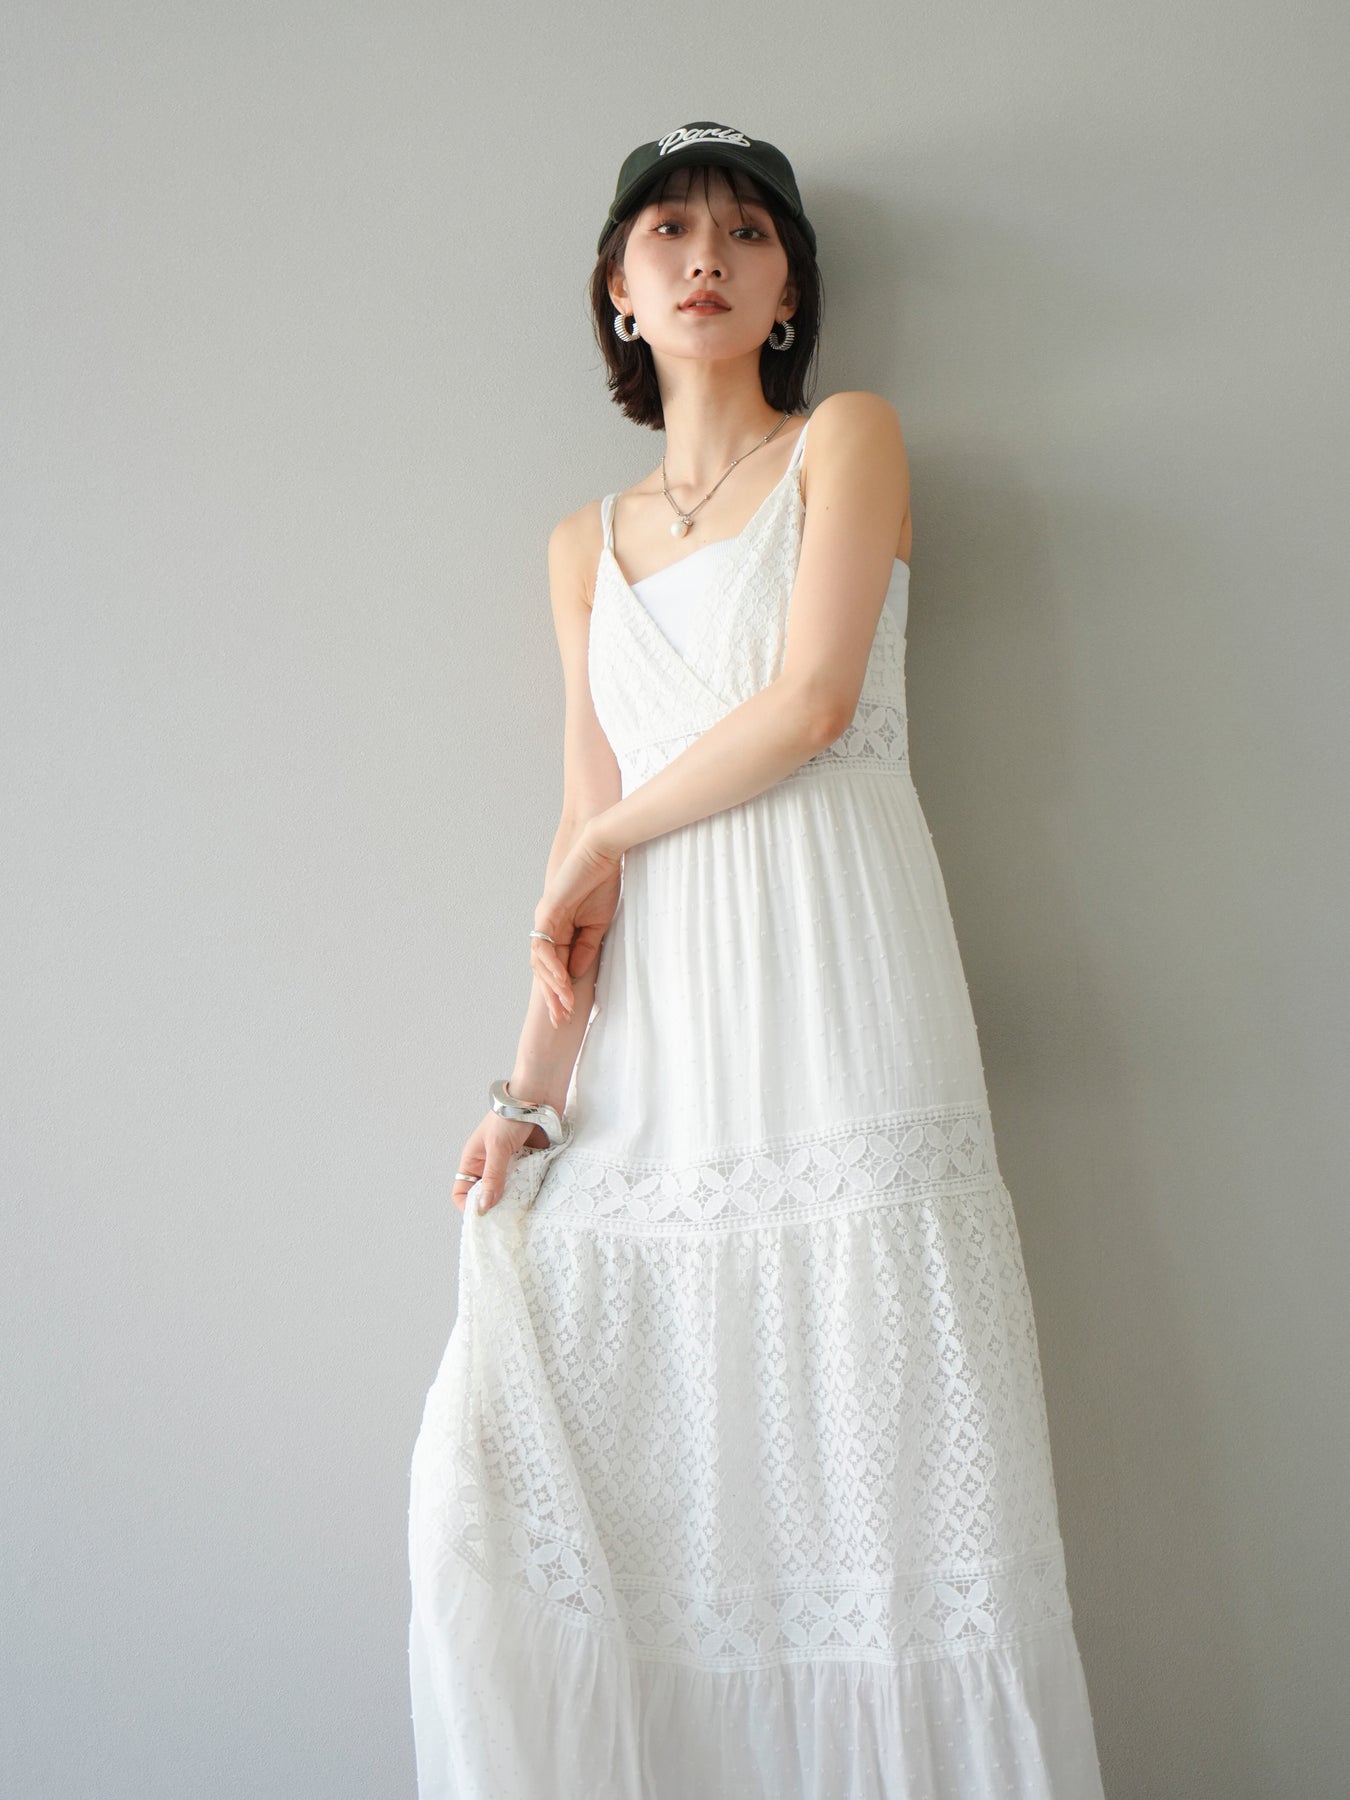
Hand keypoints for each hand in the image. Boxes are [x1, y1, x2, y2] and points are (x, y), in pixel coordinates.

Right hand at [451, 1108, 546, 1214]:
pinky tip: (535, 1196)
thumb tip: (484, 1207)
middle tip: (506, 1219)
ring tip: (522, 1210)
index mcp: (474, 1160)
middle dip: (494, 1207)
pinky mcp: (529, 1162)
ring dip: (514, 1199)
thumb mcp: (498, 1148)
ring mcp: (511, 1163)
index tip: (484, 1217)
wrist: (539, 1096)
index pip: (463, 1191)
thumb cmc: (511, 1116)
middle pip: (486, 1195)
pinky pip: (527, 1183)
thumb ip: (493, 1177)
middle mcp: (490, 1164)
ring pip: (508, 1191)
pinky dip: (530, 1190)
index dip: (469, 1206)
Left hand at [531, 825, 622, 1025]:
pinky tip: (562, 984)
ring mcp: (544, 920)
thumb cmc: (602, 883)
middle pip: (543, 970)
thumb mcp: (599, 925)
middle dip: (552, 997)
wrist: (603, 852)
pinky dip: (552, 967)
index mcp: (561, 930)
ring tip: (564, 1008)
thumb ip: (587, 948)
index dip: (562, 992)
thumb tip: (577, 974)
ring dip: (553, 988)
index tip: (572, 1013)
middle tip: (561, 1022)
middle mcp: (548, 928)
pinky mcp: (547, 913)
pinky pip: (544, 947)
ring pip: (540, 963)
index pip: (557, 968)